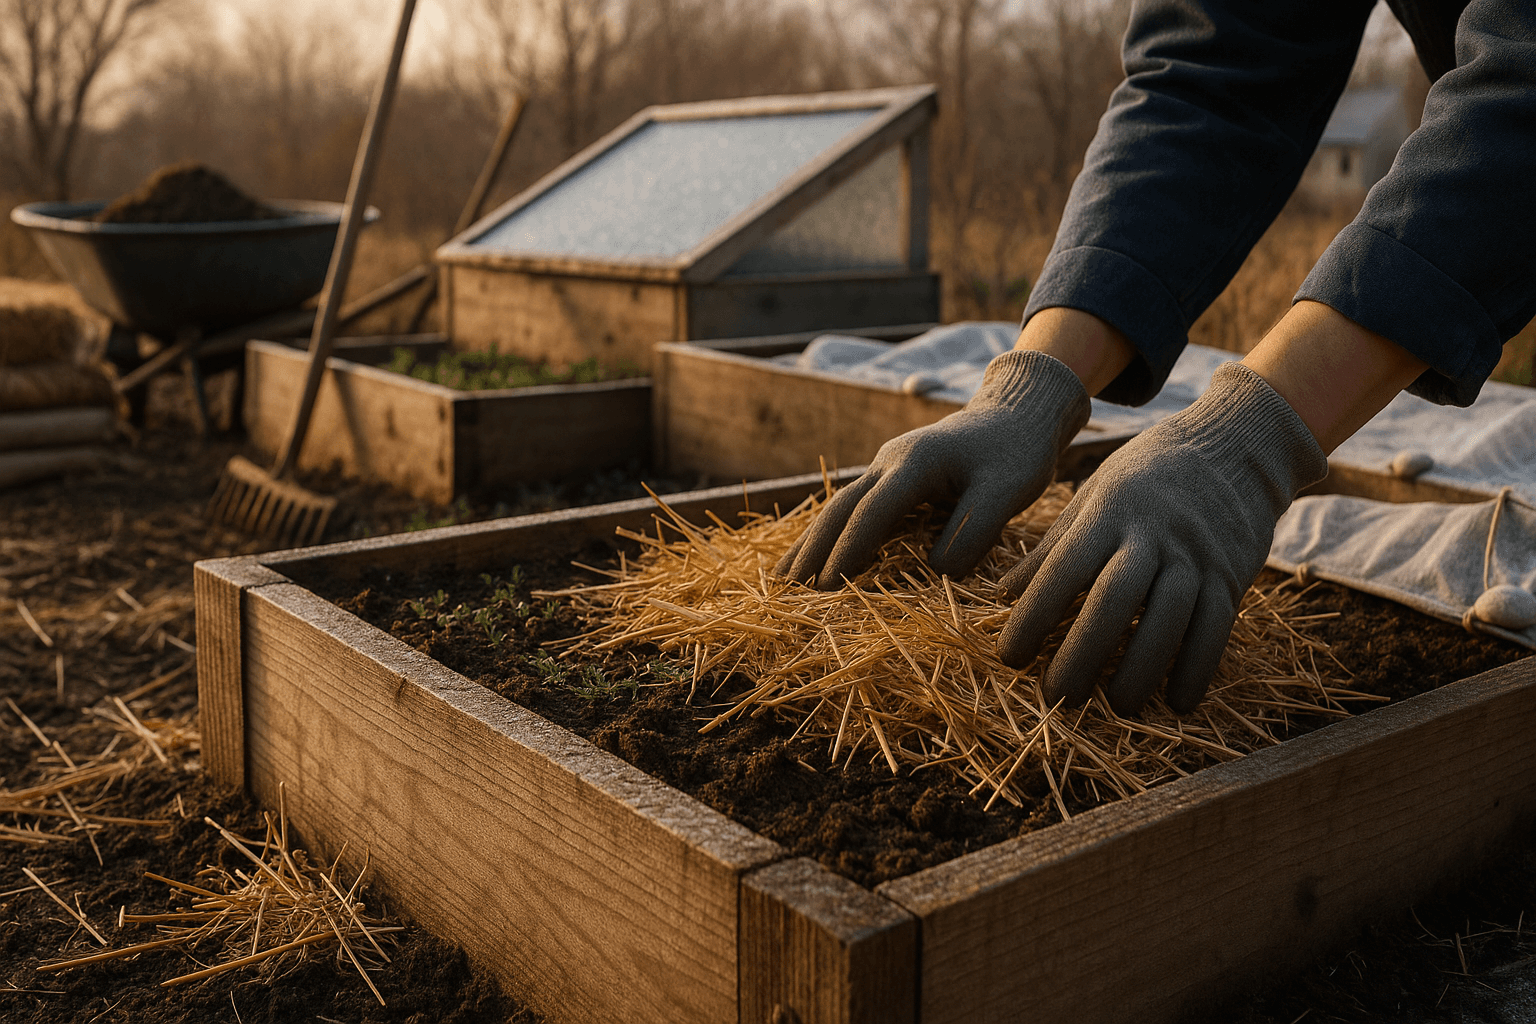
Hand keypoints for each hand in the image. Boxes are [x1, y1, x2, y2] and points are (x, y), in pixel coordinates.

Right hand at [776, 350, 1090, 587]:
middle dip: (813, 549)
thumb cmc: (1017, 450)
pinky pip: (854, 509)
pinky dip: (830, 535)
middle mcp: (890, 462)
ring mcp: (886, 468)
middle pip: (840, 508)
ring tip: (783, 580)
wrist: (1017, 412)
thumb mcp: (1009, 489)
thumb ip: (974, 529)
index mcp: (915, 463)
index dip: (848, 550)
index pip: (873, 511)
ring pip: (839, 508)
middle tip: (787, 590)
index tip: (827, 586)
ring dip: (811, 542)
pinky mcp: (893, 479)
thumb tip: (936, 571)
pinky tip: (814, 556)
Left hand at [995, 362, 1327, 714]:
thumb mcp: (1094, 495)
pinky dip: (1197, 668)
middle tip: (1057, 696)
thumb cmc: (1148, 474)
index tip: (1010, 656)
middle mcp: (1153, 534)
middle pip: (1115, 598)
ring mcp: (1196, 555)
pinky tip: (1177, 702)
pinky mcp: (1232, 574)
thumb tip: (1003, 592)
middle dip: (1083, 651)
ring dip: (1142, 668)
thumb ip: (1054, 546)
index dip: (1035, 614)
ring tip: (1116, 706)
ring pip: (1169, 618)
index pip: (1065, 569)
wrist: (1235, 444)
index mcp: (1109, 512)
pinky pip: (1216, 627)